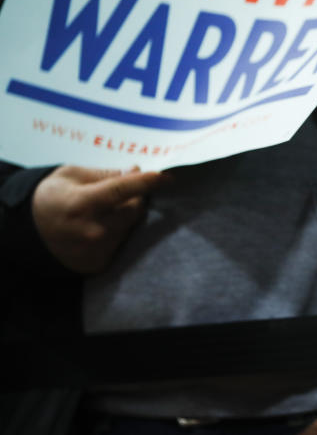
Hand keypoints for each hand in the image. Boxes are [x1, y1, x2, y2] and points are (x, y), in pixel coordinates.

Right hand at [31, 165, 167, 273]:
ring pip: (131, 226)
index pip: (122, 190)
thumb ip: (106, 174)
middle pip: (134, 209)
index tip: (167, 177)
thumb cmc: (53, 198)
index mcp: (81, 204)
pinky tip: (101, 228)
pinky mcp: (101, 264)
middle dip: (136, 197)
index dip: (146, 182)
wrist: (30, 233)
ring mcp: (97, 250)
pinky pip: (124, 242)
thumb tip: (136, 170)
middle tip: (125, 192)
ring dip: (126, 216)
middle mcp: (92, 230)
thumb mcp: (71, 175)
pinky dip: (119, 232)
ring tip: (105, 212)